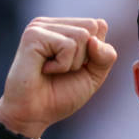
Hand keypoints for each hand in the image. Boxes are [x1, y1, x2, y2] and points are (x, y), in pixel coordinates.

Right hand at [0, 17, 117, 137]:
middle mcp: (52, 24)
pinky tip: (44, 70)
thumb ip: (105, 56)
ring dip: (72, 63)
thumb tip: (93, 40)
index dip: (96, 53)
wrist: (34, 114)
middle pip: (92, 27)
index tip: (75, 68)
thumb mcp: (93, 76)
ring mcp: (41, 27)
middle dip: (84, 56)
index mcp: (65, 28)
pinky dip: (62, 65)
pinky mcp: (33, 35)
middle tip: (63, 70)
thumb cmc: (59, 96)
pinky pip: (67, 46)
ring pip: (82, 36)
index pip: (98, 25)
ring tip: (52, 70)